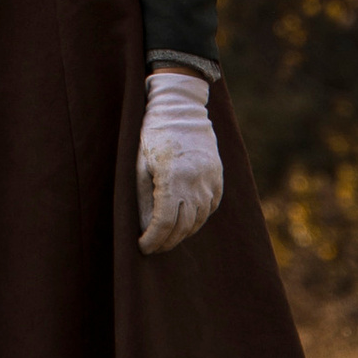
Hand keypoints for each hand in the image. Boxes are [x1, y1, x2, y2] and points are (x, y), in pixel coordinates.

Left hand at [136, 70, 222, 255]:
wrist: (180, 109)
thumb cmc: (153, 137)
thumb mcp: (140, 166)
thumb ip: (144, 199)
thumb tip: (145, 229)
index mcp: (171, 178)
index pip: (164, 222)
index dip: (153, 239)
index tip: (143, 247)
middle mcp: (194, 182)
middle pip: (183, 226)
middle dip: (167, 242)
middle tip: (155, 248)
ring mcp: (210, 180)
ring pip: (199, 220)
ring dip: (183, 233)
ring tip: (168, 237)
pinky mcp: (218, 177)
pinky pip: (210, 207)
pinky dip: (198, 219)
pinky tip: (186, 221)